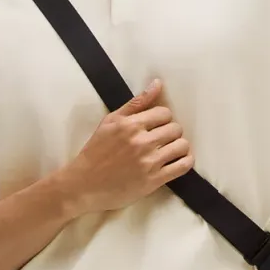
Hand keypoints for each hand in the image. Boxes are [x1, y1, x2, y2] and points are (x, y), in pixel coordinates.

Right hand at [57, 78, 194, 216]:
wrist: (83, 185)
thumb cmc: (95, 152)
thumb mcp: (110, 122)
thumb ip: (136, 103)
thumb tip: (158, 83)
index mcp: (130, 124)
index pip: (164, 113)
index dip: (163, 119)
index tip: (156, 127)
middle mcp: (141, 141)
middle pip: (175, 129)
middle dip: (171, 133)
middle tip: (162, 140)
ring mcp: (148, 162)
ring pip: (182, 146)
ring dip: (179, 147)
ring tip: (170, 151)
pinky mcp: (153, 180)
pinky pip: (182, 166)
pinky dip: (185, 162)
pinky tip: (178, 161)